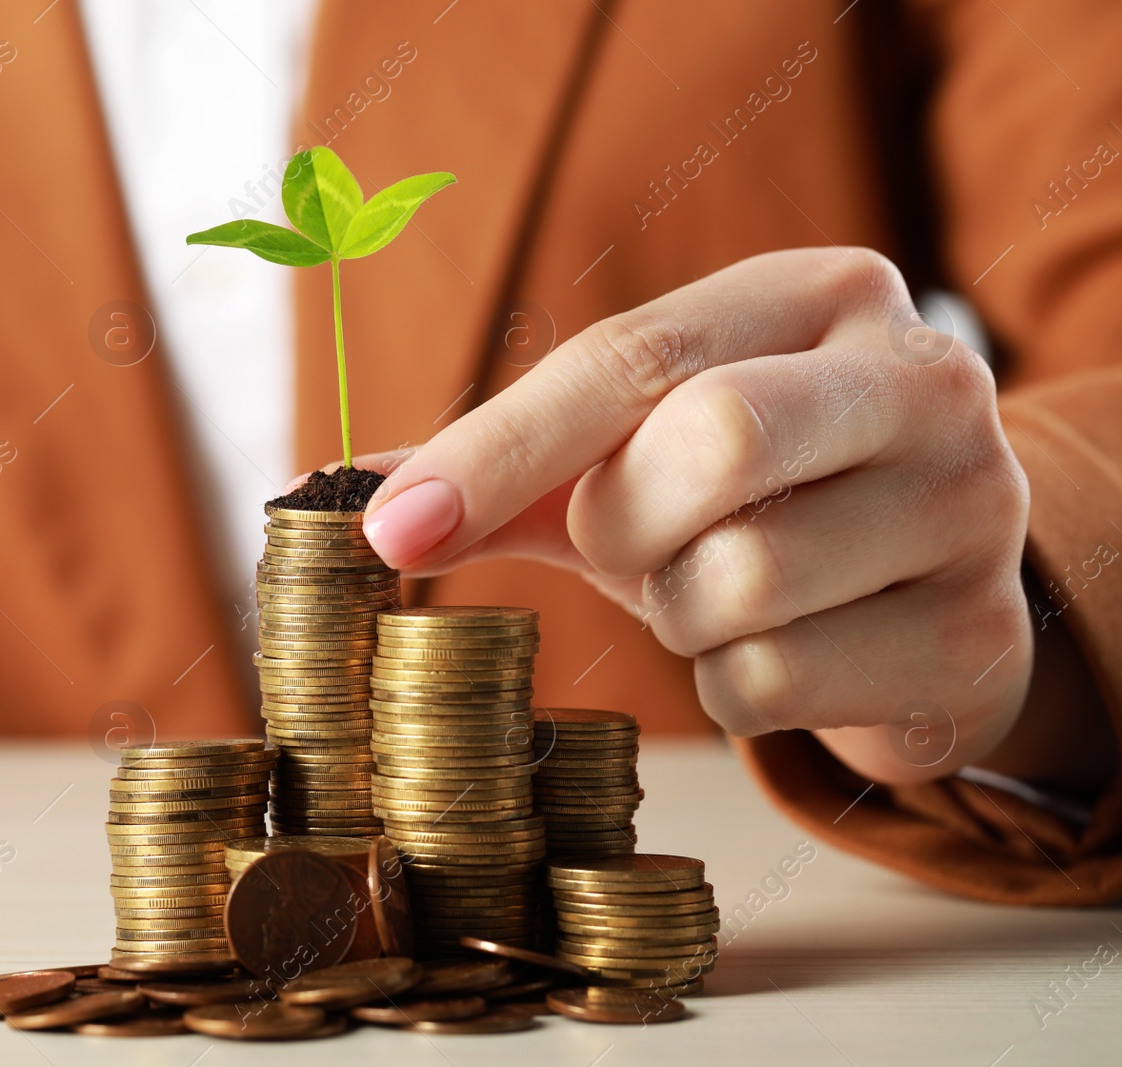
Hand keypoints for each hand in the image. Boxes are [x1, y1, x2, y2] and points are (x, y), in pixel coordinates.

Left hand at [358, 248, 1032, 784]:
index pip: (630, 358)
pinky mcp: (977, 635)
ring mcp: (969, 505)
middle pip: (707, 446)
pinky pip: (774, 684)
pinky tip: (786, 651)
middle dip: (626, 527)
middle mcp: (919, 377)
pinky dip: (734, 687)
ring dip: (680, 615)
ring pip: (737, 583)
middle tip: (636, 546)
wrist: (921, 586)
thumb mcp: (638, 452)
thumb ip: (501, 463)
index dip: (496, 449)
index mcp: (817, 296)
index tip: (390, 531)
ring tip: (722, 593)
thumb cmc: (755, 499)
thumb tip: (327, 494)